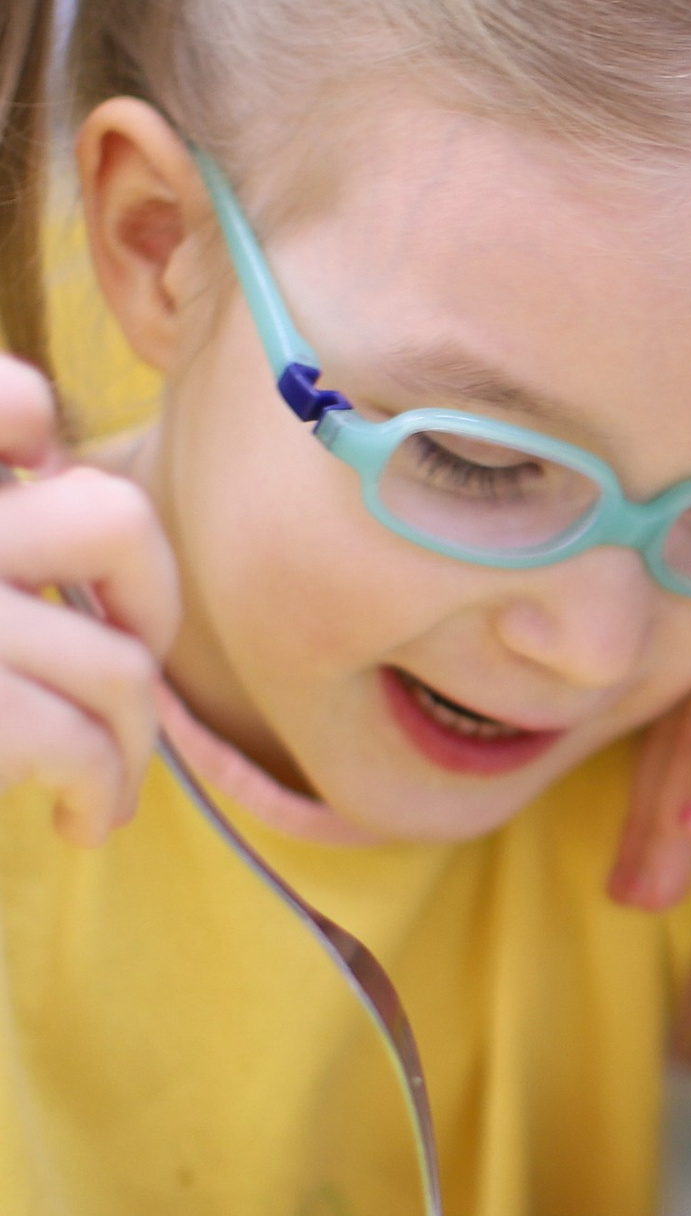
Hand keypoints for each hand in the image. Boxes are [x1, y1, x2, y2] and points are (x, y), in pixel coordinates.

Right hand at [0, 358, 179, 843]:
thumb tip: (48, 469)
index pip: (2, 397)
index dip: (27, 424)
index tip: (39, 474)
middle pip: (116, 523)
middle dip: (150, 604)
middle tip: (121, 655)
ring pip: (117, 662)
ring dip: (131, 734)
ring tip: (105, 773)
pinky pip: (80, 743)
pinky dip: (100, 791)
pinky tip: (81, 818)